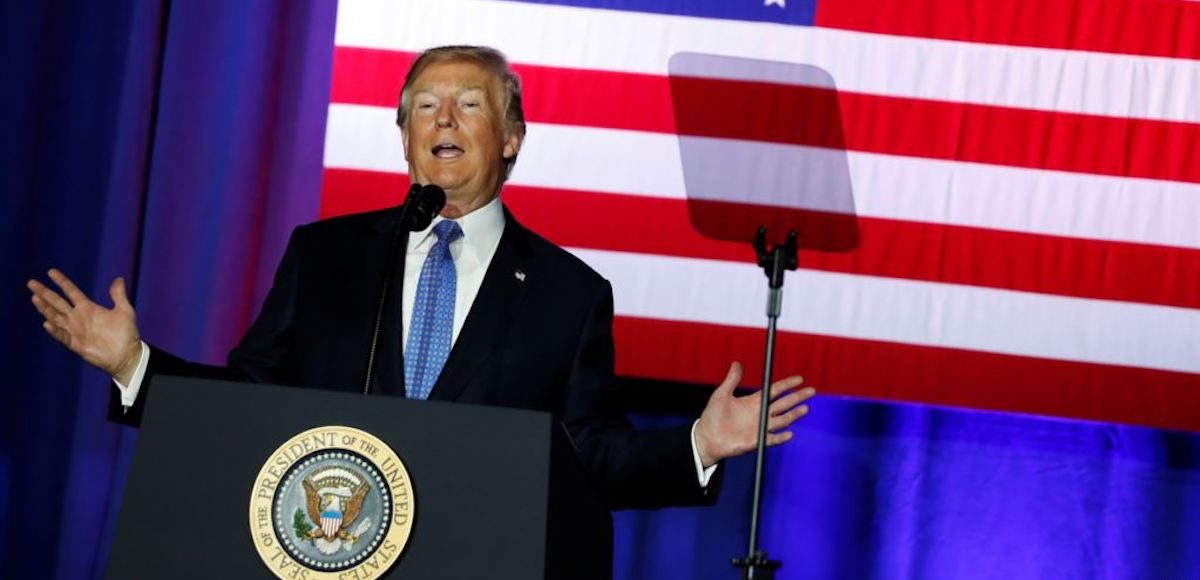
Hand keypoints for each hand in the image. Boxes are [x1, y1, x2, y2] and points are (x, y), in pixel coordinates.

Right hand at [27, 269, 142, 383]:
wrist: (127, 355)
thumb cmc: (127, 334)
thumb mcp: (124, 311)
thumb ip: (118, 295)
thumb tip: (119, 278)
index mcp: (88, 308)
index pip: (71, 292)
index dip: (62, 282)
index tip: (51, 272)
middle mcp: (78, 318)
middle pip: (57, 302)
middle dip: (45, 293)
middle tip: (31, 283)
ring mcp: (75, 331)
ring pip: (55, 317)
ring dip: (45, 308)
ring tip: (35, 298)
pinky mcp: (75, 344)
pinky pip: (62, 336)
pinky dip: (55, 330)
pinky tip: (47, 323)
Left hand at [694, 361, 814, 467]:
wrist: (707, 437)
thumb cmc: (712, 416)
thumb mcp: (721, 394)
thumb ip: (731, 380)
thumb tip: (737, 363)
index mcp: (754, 401)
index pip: (775, 391)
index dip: (787, 384)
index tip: (799, 379)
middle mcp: (760, 414)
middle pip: (783, 404)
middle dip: (797, 397)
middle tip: (811, 391)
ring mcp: (760, 427)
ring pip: (781, 420)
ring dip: (793, 415)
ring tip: (805, 409)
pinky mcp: (756, 441)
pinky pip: (772, 439)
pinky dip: (780, 437)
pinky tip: (789, 433)